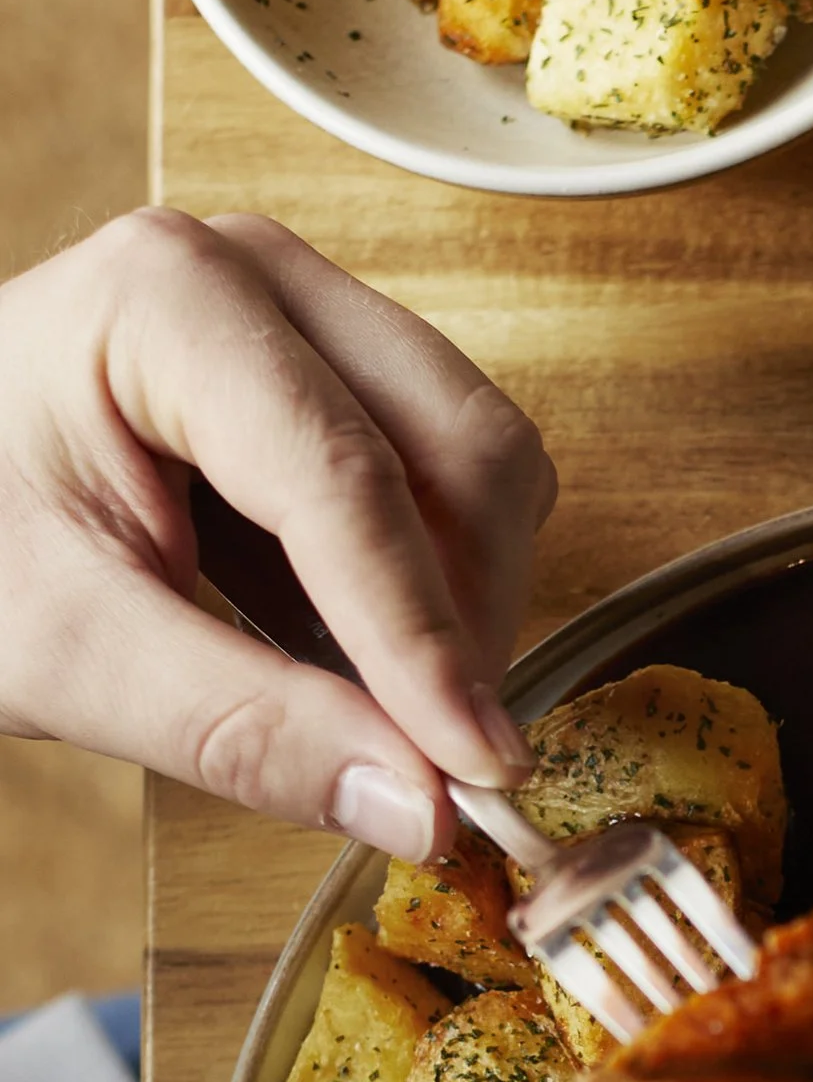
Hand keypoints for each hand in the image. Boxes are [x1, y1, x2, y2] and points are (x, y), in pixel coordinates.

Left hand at [0, 208, 553, 857]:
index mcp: (169, 300)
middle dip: (464, 623)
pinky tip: (351, 653)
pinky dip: (429, 590)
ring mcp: (308, 318)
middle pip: (458, 452)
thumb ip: (241, 728)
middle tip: (439, 769)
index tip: (478, 771)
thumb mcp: (65, 651)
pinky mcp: (336, 376)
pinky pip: (447, 484)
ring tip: (373, 710)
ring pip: (479, 469)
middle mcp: (261, 279)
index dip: (425, 641)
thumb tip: (414, 802)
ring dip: (459, 609)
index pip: (348, 482)